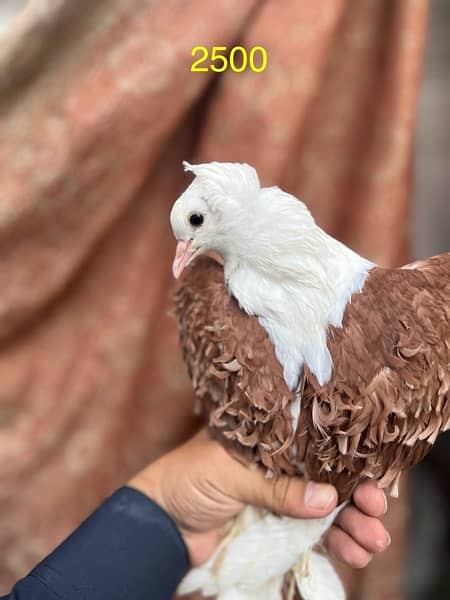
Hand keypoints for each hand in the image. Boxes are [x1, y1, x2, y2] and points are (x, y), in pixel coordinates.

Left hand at [129, 429, 389, 567]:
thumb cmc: (187, 478)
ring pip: (326, 510)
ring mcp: (280, 499)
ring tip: (373, 540)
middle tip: (376, 510)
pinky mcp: (276, 529)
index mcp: (269, 439)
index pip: (316, 446)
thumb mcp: (230, 473)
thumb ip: (277, 487)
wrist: (159, 522)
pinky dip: (335, 545)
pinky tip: (354, 553)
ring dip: (353, 525)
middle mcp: (280, 466)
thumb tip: (327, 499)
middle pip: (328, 479)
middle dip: (356, 496)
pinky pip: (312, 536)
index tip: (370, 475)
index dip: (345, 460)